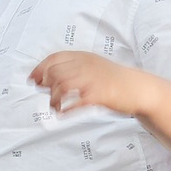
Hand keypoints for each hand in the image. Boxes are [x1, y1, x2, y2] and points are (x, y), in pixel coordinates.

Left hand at [29, 50, 147, 116]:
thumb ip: (71, 70)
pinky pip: (76, 102)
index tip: (32, 79)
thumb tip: (44, 80)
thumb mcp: (92, 67)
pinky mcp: (100, 95)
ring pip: (62, 86)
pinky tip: (63, 113)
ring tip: (56, 106)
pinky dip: (66, 109)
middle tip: (46, 94)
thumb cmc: (113, 80)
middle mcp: (87, 66)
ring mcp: (93, 80)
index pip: (55, 58)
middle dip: (46, 85)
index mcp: (84, 57)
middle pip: (55, 72)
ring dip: (54, 99)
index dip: (40, 69)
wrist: (138, 88)